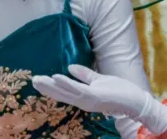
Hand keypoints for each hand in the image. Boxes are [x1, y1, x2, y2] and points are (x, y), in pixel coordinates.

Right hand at [33, 65, 166, 133]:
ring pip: (66, 93)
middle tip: (32, 80)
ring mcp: (87, 100)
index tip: (37, 79)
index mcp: (83, 95)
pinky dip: (66, 83)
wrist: (134, 99)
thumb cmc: (119, 90)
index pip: (64, 91)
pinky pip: (78, 90)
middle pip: (61, 94)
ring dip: (52, 86)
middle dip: (46, 88)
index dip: (50, 86)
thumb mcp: (99, 79)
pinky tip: (57, 77)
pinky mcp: (94, 97)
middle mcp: (82, 100)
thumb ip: (85, 74)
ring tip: (39, 79)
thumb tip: (69, 67)